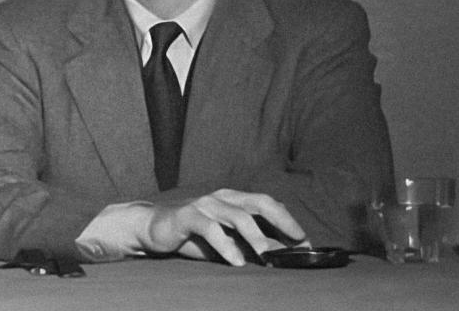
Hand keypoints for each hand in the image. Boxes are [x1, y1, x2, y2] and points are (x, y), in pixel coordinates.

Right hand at [137, 189, 305, 265]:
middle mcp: (222, 197)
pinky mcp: (187, 215)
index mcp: (234, 199)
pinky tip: (235, 261)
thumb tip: (281, 254)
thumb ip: (250, 244)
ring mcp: (204, 204)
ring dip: (255, 237)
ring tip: (266, 256)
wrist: (153, 229)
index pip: (268, 204)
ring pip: (237, 216)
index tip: (305, 242)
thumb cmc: (193, 236)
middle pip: (259, 202)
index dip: (288, 221)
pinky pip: (210, 228)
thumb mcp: (227, 241)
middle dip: (282, 220)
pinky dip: (225, 245)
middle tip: (297, 240)